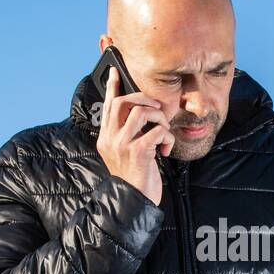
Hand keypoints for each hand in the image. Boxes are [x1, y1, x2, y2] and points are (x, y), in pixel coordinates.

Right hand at [96, 66, 174, 206]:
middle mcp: (111, 139)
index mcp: (106, 138)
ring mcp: (123, 145)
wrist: (133, 203)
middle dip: (143, 98)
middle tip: (157, 106)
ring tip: (163, 130)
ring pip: (142, 112)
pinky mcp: (139, 152)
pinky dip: (167, 137)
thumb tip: (141, 115)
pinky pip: (158, 131)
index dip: (111, 87)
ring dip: (159, 117)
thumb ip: (127, 136)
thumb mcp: (125, 155)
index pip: (107, 106)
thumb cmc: (134, 179)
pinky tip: (165, 150)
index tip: (114, 71)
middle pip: (122, 102)